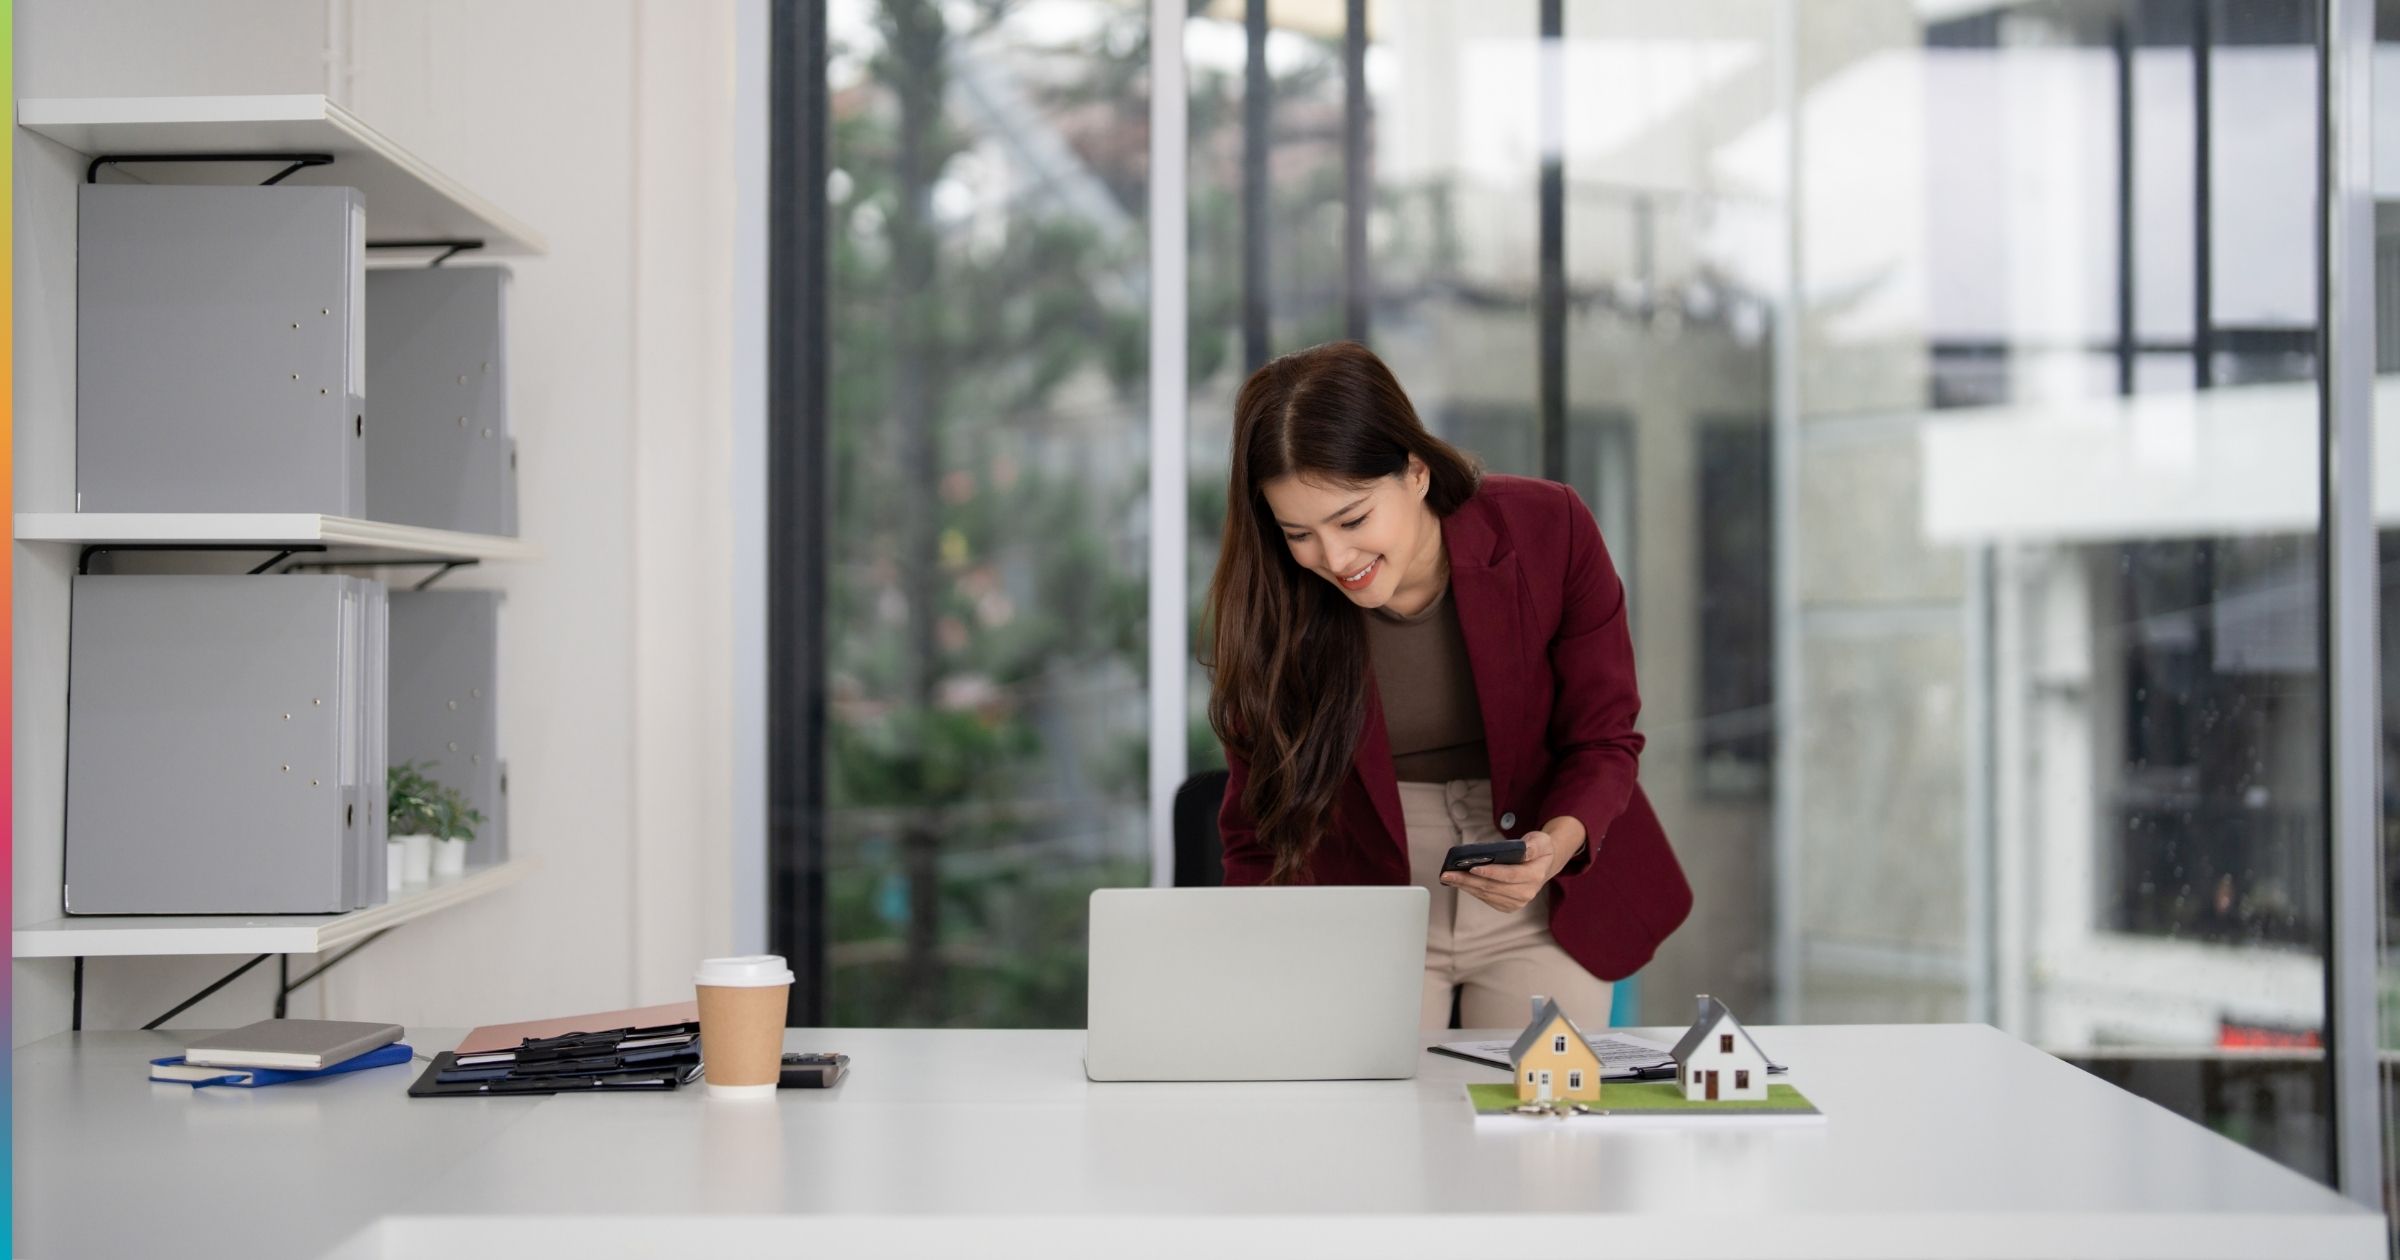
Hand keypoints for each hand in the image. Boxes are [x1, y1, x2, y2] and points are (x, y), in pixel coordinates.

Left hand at [1441, 830, 1561, 913]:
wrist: (1542, 865)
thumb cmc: (1538, 850)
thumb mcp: (1540, 841)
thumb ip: (1533, 846)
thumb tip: (1523, 850)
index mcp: (1535, 876)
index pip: (1510, 875)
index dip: (1491, 872)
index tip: (1472, 868)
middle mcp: (1526, 893)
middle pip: (1493, 887)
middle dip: (1468, 880)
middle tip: (1448, 874)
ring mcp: (1517, 902)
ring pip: (1486, 894)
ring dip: (1465, 886)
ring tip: (1448, 877)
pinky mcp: (1508, 905)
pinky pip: (1486, 898)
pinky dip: (1471, 890)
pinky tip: (1458, 882)